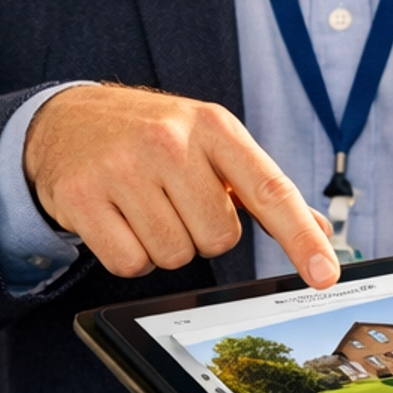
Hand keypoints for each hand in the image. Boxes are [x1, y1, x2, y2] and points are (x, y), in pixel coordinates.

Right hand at [24, 83, 340, 288]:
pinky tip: (118, 219)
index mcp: (214, 126)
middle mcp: (170, 141)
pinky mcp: (81, 197)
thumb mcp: (211, 141)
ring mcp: (123, 168)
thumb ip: (262, 187)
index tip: (325, 274)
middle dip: (202, 233)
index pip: (269, 189)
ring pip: (173, 256)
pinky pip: (129, 264)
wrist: (67, 118)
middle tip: (177, 201)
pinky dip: (129, 255)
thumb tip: (319, 230)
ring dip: (164, 245)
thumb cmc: (153, 134)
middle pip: (218, 239)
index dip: (300, 237)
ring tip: (144, 205)